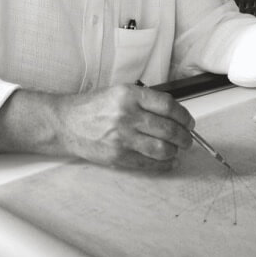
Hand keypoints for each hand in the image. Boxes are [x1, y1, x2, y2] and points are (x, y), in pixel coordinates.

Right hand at [58, 83, 193, 170]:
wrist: (66, 123)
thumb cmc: (93, 107)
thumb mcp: (120, 92)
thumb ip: (146, 101)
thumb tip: (175, 115)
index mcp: (129, 95)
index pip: (168, 106)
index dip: (184, 116)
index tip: (189, 122)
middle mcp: (127, 115)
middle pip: (169, 129)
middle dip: (184, 137)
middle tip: (187, 139)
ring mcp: (122, 138)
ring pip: (162, 149)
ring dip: (175, 151)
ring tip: (177, 149)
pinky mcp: (117, 156)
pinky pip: (148, 163)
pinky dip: (163, 164)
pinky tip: (168, 161)